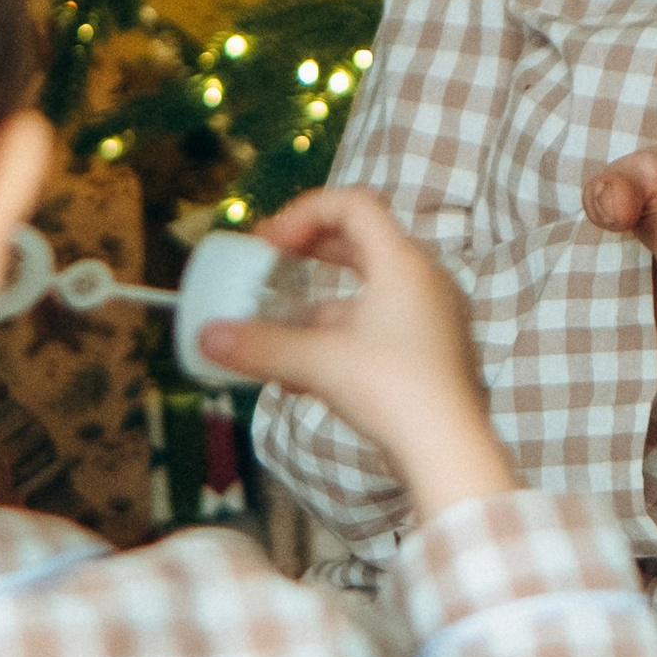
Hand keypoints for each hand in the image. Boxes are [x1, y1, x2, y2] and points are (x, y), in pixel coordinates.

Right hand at [196, 187, 515, 522]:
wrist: (449, 451)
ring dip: (315, 310)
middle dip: (307, 255)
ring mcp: (431, 319)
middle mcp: (423, 281)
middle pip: (359, 245)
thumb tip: (207, 337)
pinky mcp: (430, 355)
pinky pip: (377, 330)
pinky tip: (301, 380)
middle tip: (268, 266)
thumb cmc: (392, 390)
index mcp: (402, 263)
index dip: (303, 213)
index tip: (268, 245)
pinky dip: (338, 341)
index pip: (353, 205)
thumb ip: (260, 346)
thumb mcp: (317, 362)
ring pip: (364, 296)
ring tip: (274, 338)